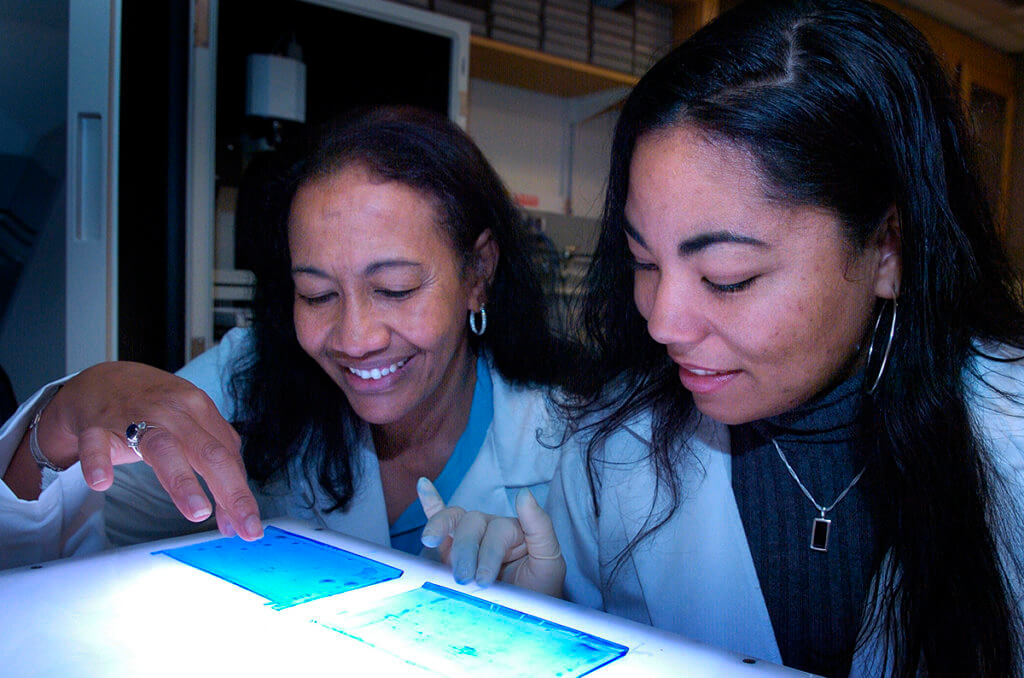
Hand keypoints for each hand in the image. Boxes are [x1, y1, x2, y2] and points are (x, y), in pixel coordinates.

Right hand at [28, 361, 261, 539]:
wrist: (103, 379)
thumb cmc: (156, 407)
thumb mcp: (192, 422)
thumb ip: (214, 461)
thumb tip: (232, 513)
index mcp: (200, 411)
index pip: (228, 455)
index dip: (241, 493)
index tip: (249, 526)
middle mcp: (174, 412)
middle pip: (208, 452)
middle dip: (229, 491)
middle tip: (243, 525)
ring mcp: (136, 417)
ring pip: (163, 448)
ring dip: (183, 480)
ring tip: (198, 512)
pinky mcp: (98, 426)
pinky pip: (97, 444)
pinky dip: (99, 462)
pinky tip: (102, 482)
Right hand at [417, 477, 564, 596]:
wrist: (522, 617)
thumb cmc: (538, 591)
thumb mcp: (549, 562)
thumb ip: (541, 528)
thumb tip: (524, 494)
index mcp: (512, 530)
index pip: (495, 532)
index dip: (488, 554)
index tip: (484, 581)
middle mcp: (489, 529)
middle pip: (471, 525)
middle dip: (465, 552)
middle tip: (464, 581)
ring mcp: (468, 537)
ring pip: (452, 521)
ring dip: (440, 528)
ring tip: (430, 541)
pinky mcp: (449, 548)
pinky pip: (440, 517)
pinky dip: (431, 502)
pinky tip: (423, 486)